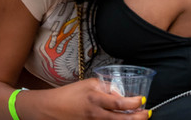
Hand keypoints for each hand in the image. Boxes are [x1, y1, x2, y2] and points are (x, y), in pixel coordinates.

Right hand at [34, 78, 148, 118]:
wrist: (53, 108)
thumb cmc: (69, 94)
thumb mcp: (87, 84)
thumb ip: (104, 87)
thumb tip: (119, 94)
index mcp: (94, 98)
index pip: (119, 103)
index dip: (134, 103)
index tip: (142, 100)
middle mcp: (96, 114)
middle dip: (139, 117)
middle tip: (147, 113)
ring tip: (139, 118)